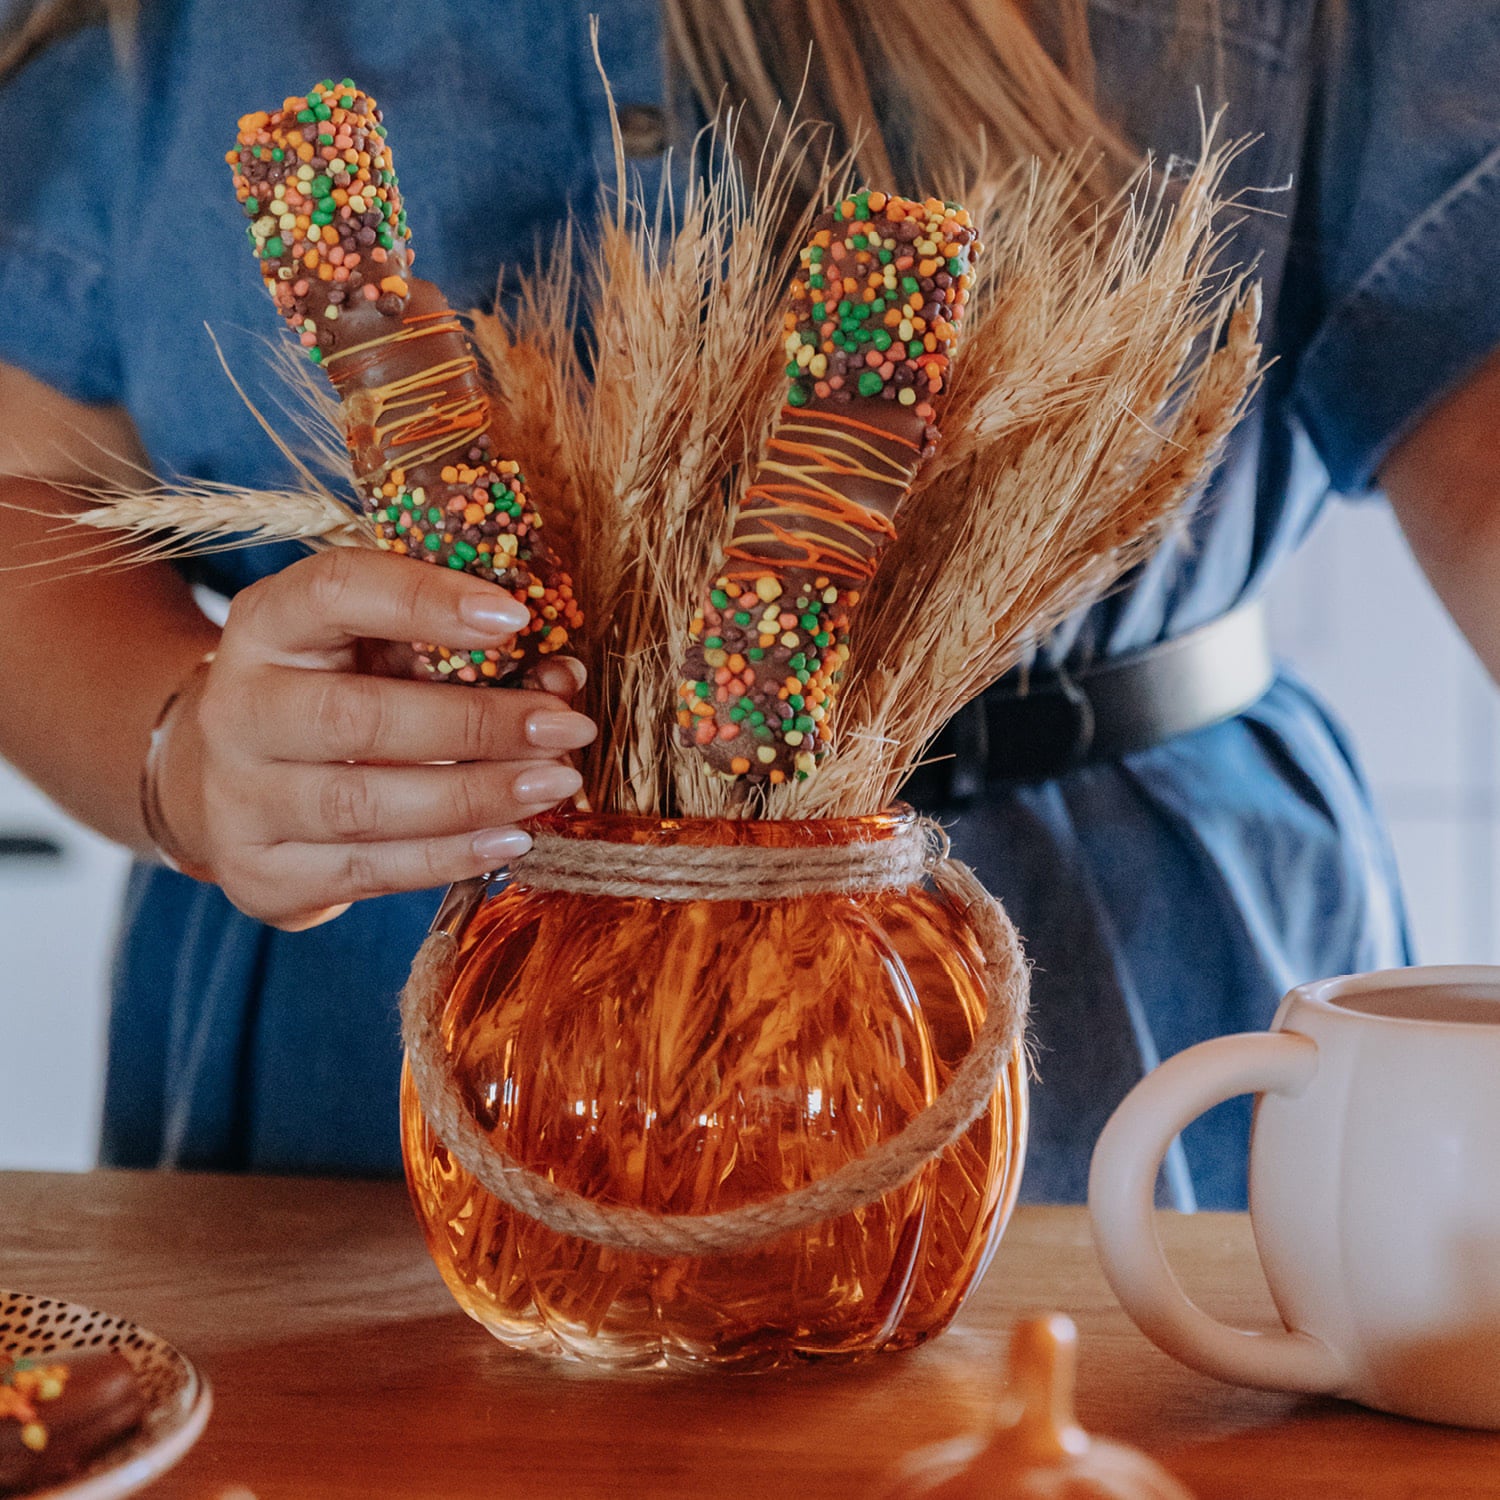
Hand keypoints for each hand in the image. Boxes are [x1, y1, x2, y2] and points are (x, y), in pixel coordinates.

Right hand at [157, 548, 594, 929]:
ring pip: (365, 803)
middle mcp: (235, 709)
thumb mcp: (374, 648)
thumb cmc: (333, 693)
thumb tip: (563, 677)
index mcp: (265, 624)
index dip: (426, 599)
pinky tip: (512, 839)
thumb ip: (454, 650)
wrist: (235, 782)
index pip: (335, 592)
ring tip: (554, 782)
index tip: (516, 617)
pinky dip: (451, 856)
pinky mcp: (263, 873)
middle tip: (567, 726)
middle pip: (359, 716)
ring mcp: (241, 799)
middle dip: (479, 724)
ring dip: (477, 795)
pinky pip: (370, 869)